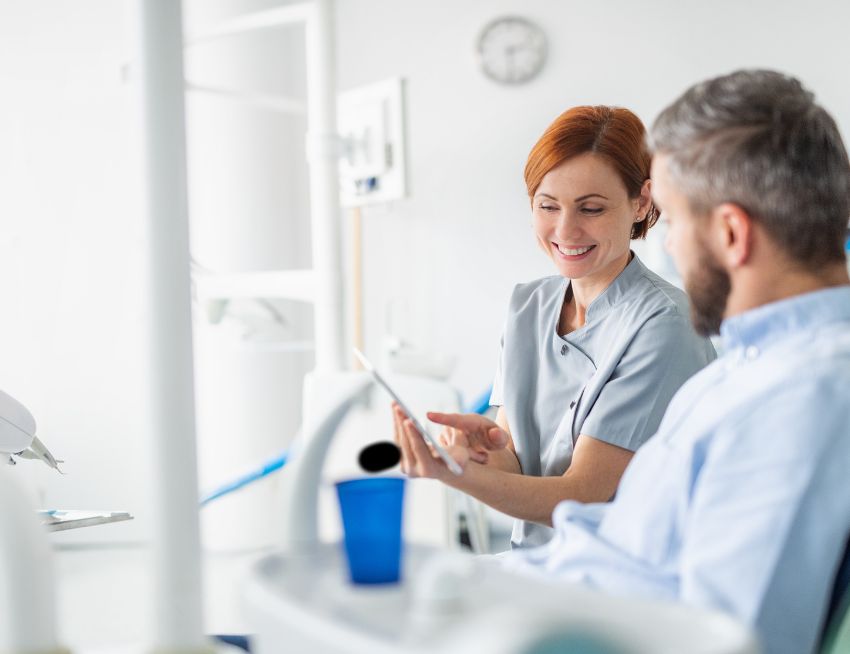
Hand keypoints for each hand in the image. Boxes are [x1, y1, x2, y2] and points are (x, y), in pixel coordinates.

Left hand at [391, 403, 509, 479]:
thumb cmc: (456, 458)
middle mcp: (413, 470)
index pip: (418, 449)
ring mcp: (404, 465)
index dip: (413, 434)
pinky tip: (396, 410)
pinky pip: (396, 438)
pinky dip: (396, 423)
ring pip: (398, 440)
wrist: (445, 467)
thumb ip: (460, 451)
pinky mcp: (399, 459)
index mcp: (428, 470)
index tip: (409, 420)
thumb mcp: (462, 455)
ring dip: (397, 421)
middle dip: (402, 423)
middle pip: (405, 443)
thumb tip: (457, 445)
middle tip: (400, 407)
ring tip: (396, 404)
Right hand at [426, 411, 509, 459]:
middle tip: (484, 458)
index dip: (441, 418)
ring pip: (451, 452)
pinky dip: (458, 460)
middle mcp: (455, 425)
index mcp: (470, 420)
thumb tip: (495, 433)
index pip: (454, 419)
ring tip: (479, 456)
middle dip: (470, 455)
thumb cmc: (494, 438)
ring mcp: (447, 434)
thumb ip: (501, 437)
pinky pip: (447, 455)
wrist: (486, 441)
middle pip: (456, 445)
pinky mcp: (442, 443)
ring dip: (465, 458)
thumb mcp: (501, 439)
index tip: (429, 415)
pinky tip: (469, 458)